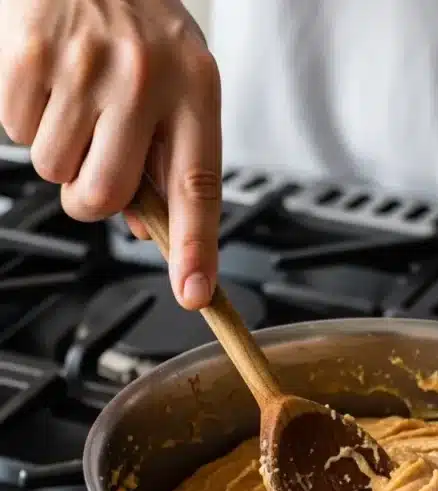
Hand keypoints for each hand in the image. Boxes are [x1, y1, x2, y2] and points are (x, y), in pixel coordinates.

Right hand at [0, 0, 221, 309]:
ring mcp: (85, 65)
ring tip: (73, 101)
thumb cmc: (135, 20)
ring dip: (57, 151)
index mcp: (194, 89)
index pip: (197, 187)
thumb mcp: (175, 80)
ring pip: (54, 170)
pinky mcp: (31, 51)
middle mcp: (144, 77)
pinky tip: (47, 80)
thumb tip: (144, 227)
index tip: (194, 293)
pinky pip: (17, 131)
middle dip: (89, 196)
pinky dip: (25, 117)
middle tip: (92, 160)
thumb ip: (165, 156)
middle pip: (103, 195)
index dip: (195, 248)